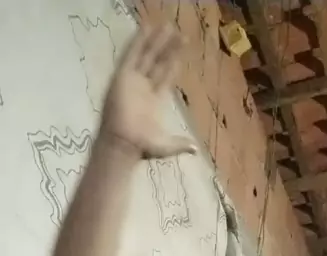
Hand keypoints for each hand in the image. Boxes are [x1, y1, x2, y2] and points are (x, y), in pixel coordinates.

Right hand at [100, 22, 197, 160]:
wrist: (123, 144)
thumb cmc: (142, 147)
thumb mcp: (166, 146)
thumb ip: (180, 144)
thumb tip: (195, 149)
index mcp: (155, 100)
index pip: (166, 75)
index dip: (174, 61)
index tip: (181, 49)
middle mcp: (144, 87)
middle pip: (158, 62)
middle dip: (168, 48)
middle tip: (179, 33)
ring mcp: (133, 80)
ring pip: (147, 55)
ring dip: (156, 41)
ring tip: (167, 26)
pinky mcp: (122, 76)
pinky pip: (131, 54)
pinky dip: (138, 41)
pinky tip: (146, 28)